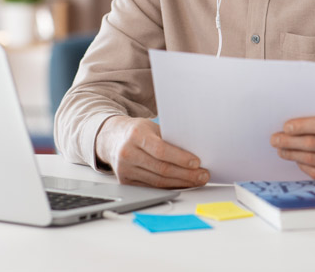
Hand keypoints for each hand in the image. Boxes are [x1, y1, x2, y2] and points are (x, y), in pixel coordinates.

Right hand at [95, 116, 209, 188]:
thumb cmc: (136, 131)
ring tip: (196, 181)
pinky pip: (151, 188)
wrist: (112, 138)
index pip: (161, 150)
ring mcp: (125, 170)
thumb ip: (168, 137)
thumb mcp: (150, 127)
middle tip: (203, 175)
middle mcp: (128, 153)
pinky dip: (169, 187)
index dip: (180, 158)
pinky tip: (181, 184)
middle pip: (161, 169)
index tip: (197, 162)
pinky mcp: (125, 182)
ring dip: (181, 183)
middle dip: (186, 174)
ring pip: (157, 182)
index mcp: (136, 135)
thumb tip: (193, 150)